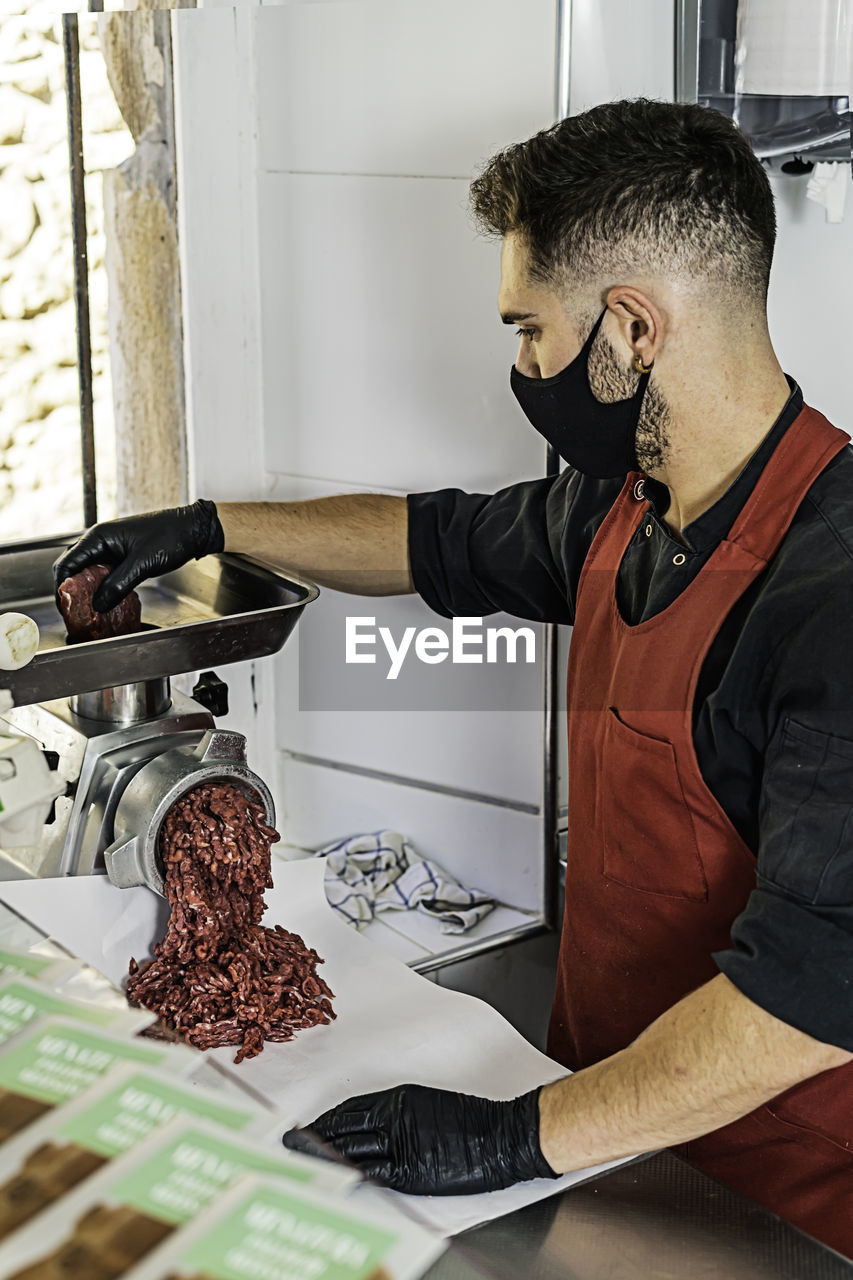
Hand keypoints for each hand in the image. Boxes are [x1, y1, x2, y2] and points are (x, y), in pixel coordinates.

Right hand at [53, 500, 224, 612]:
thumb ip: (118, 584)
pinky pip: (106, 574)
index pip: (67, 563)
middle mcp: (101, 541)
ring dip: (88, 591)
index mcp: (99, 537)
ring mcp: (112, 549)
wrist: (193, 529)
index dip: (62, 586)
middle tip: (76, 612)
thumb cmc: (170, 537)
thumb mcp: (142, 563)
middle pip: (74, 568)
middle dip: (72, 590)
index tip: (64, 606)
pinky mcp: (124, 557)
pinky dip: (104, 588)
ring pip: (90, 572)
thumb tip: (98, 605)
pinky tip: (109, 602)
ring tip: (90, 611)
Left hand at [282, 1083, 556, 1195]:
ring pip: (347, 1147)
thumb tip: (370, 1125)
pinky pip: (369, 1170)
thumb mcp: (428, 1104)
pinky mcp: (409, 1171)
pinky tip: (329, 1174)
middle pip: (340, 1127)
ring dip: (319, 1151)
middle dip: (310, 1135)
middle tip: (285, 1141)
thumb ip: (397, 1114)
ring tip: (296, 1157)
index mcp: (398, 1098)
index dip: (322, 1119)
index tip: (303, 1125)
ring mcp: (399, 1144)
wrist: (502, 1135)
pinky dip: (346, 1170)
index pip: (348, 1110)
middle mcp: (393, 1117)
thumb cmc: (473, 1120)